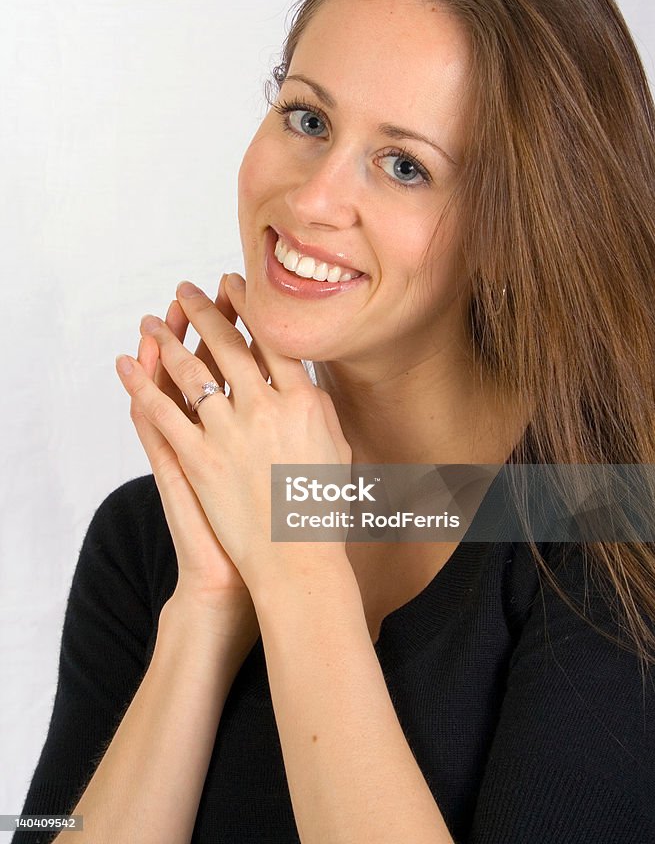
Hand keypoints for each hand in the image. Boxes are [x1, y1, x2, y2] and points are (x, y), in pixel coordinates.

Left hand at [116, 274, 351, 598]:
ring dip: (168, 338)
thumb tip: (303, 377)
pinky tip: (126, 364)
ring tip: (152, 319)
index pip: (274, 340)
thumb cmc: (321, 512)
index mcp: (305, 401)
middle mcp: (266, 407)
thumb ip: (317, 408)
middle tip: (186, 289)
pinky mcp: (198, 458)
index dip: (251, 308)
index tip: (235, 285)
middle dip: (204, 310)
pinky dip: (140, 384)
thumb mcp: (336, 449)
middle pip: (229, 344)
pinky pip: (162, 412)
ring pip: (192, 370)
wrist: (297, 561)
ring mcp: (229, 431)